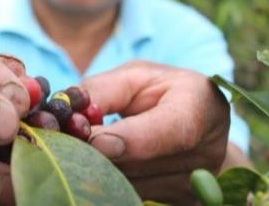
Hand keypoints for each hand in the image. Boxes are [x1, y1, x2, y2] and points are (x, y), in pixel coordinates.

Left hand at [80, 61, 229, 204]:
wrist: (195, 124)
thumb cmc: (159, 91)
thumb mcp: (133, 76)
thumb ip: (102, 91)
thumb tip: (70, 112)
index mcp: (201, 107)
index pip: (172, 132)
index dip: (132, 140)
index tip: (96, 140)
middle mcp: (207, 152)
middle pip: (141, 165)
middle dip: (95, 152)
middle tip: (61, 137)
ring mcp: (196, 185)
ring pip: (129, 185)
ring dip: (94, 167)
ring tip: (76, 145)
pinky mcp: (180, 204)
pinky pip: (128, 196)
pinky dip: (104, 180)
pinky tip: (92, 162)